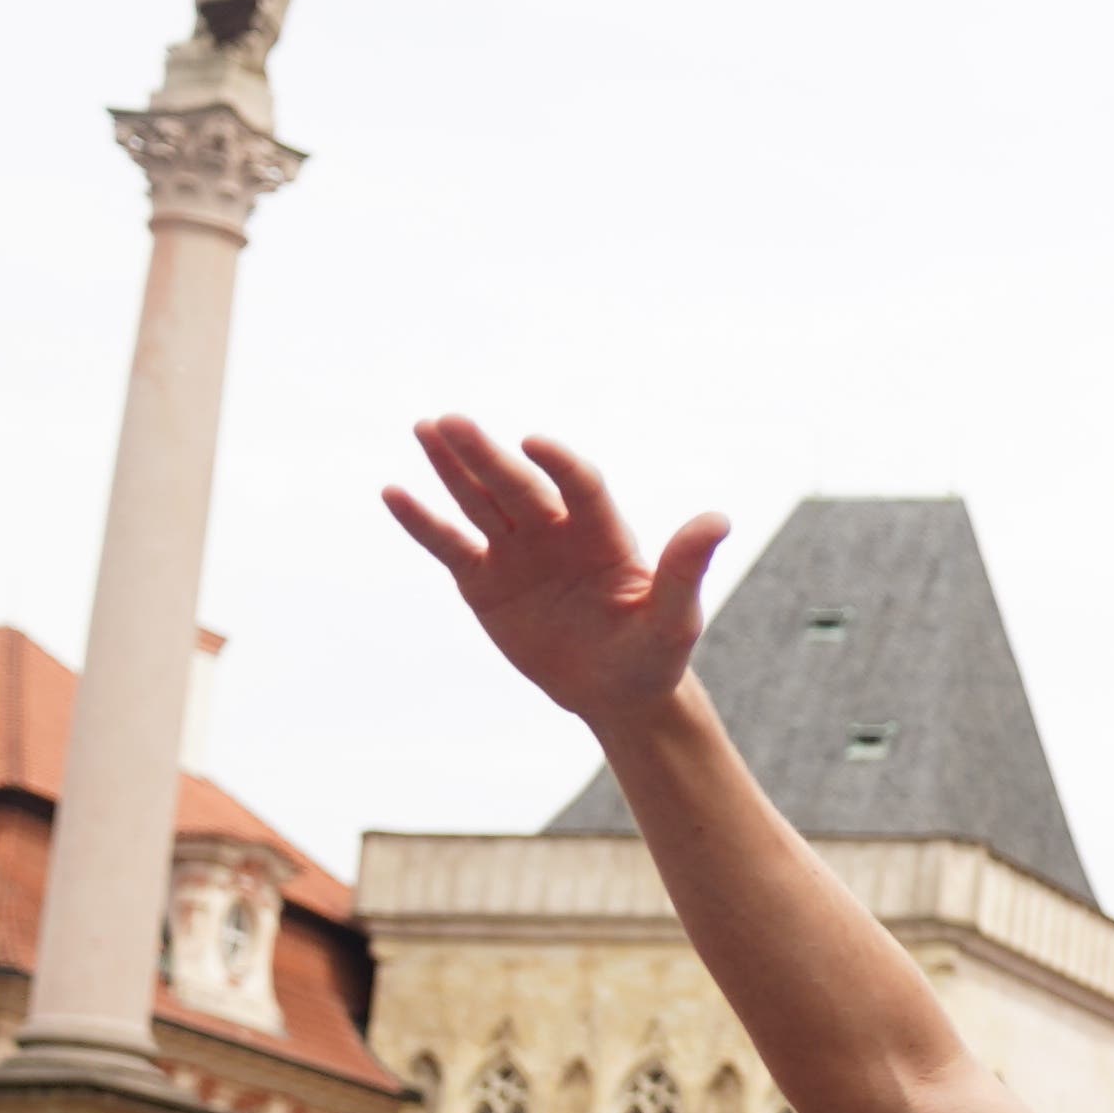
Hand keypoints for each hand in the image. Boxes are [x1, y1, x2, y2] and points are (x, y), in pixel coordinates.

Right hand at [383, 421, 728, 739]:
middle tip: (451, 421)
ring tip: (426, 427)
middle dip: (486, 455)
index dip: (560, 465)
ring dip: (453, 467)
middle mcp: (556, 532)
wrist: (614, 691)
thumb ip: (685, 568)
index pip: (580, 487)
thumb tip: (719, 519)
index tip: (535, 443)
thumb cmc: (653, 653)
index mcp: (604, 534)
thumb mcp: (673, 618)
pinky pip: (450, 545)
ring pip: (480, 501)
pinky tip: (394, 492)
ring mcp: (517, 552)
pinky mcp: (485, 580)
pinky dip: (423, 522)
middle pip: (518, 486)